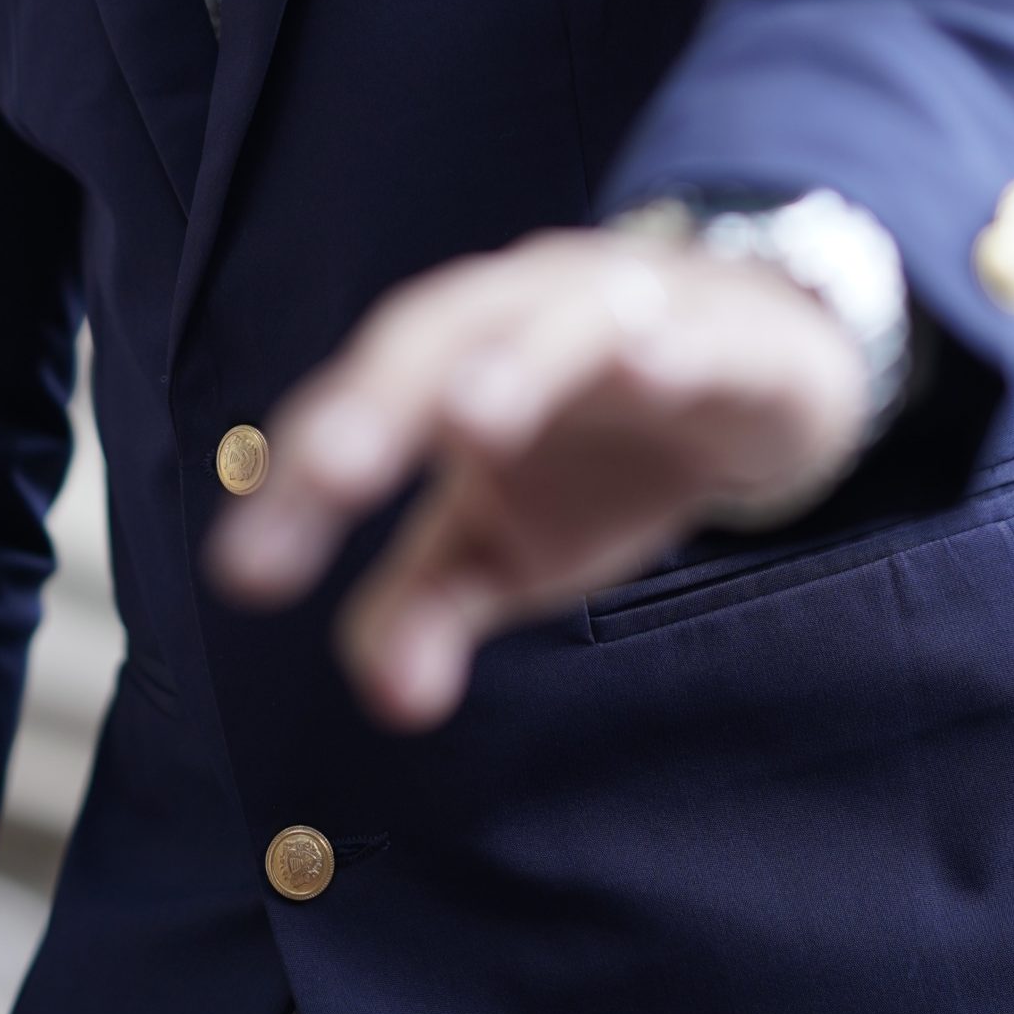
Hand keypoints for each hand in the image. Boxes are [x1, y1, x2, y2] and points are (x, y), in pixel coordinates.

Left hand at [207, 227, 872, 727]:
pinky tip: (647, 372)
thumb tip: (390, 703)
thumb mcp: (506, 545)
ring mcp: (626, 310)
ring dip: (517, 365)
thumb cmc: (599, 456)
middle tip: (334, 475)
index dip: (299, 483)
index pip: (355, 412)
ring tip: (472, 423)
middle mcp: (517, 314)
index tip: (251, 574)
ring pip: (562, 322)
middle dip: (383, 404)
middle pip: (433, 339)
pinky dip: (670, 348)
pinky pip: (697, 334)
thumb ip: (427, 609)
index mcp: (444, 364)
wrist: (762, 376)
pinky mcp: (729, 336)